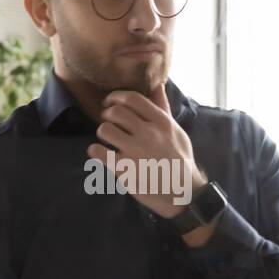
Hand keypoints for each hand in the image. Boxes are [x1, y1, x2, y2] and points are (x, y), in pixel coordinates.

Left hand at [86, 83, 207, 220]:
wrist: (184, 193)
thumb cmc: (181, 160)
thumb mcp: (177, 131)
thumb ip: (163, 108)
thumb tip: (157, 85)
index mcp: (161, 122)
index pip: (133, 99)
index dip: (116, 97)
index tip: (110, 102)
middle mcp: (148, 133)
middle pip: (115, 112)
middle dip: (107, 115)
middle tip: (109, 123)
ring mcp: (135, 151)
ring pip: (105, 130)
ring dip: (102, 133)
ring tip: (107, 140)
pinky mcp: (125, 169)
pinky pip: (98, 152)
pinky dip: (94, 151)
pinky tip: (98, 153)